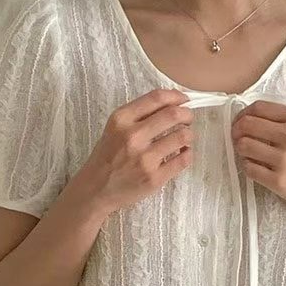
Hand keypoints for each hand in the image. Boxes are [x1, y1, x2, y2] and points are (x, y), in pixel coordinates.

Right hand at [82, 88, 193, 217]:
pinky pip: (183, 160)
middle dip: (187, 114)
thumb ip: (139, 114)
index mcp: (121, 119)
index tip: (184, 100)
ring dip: (189, 135)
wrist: (96, 189)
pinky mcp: (154, 178)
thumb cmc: (108, 157)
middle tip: (188, 119)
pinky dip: (188, 153)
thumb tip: (173, 102)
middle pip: (173, 115)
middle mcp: (132, 137)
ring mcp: (144, 159)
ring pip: (182, 137)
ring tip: (184, 138)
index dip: (176, 96)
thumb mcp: (115, 128)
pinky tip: (183, 153)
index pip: (156, 98)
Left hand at [230, 101, 285, 232]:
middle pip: (246, 125)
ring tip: (247, 153)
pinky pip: (249, 169)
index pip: (258, 107)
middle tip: (238, 138)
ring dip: (240, 150)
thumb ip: (282, 119)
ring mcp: (283, 159)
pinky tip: (255, 167)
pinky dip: (247, 167)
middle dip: (236, 131)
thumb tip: (248, 117)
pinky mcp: (278, 181)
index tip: (240, 122)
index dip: (243, 114)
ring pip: (243, 146)